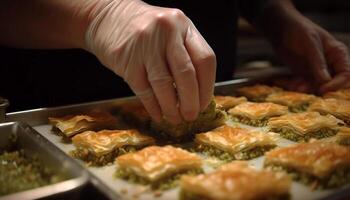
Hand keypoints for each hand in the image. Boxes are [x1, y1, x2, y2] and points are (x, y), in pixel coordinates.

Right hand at [85, 0, 215, 123]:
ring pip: (164, 84)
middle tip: (191, 116)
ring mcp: (145, 46)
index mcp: (183, 25)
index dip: (207, 87)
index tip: (204, 104)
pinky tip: (157, 114)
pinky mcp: (126, 60)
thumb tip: (198, 94)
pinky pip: (143, 89)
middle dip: (191, 101)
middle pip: (186, 74)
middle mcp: (166, 32)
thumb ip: (185, 55)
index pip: (205, 60)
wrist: (106, 17)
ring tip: (174, 119)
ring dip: (171, 108)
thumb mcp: (171, 32)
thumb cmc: (144, 29)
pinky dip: (152, 106)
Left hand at [262, 1, 349, 93]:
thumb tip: (325, 82)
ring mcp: (317, 70)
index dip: (336, 84)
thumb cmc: (299, 31)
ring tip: (296, 86)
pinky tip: (291, 85)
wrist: (282, 30)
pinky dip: (298, 87)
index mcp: (338, 54)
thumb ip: (318, 63)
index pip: (345, 75)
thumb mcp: (310, 45)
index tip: (322, 90)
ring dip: (307, 90)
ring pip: (316, 87)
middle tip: (307, 90)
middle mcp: (330, 64)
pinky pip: (304, 85)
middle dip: (320, 90)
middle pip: (331, 84)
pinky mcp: (304, 74)